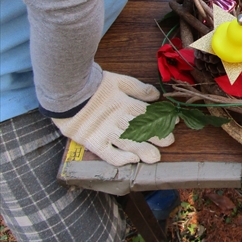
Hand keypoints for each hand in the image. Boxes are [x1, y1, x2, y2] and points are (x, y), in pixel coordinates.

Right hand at [52, 71, 174, 165]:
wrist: (66, 90)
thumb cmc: (93, 85)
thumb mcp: (118, 81)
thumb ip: (138, 88)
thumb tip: (156, 95)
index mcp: (124, 104)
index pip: (147, 112)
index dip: (162, 118)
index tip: (174, 122)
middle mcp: (117, 119)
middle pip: (140, 129)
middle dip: (156, 136)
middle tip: (169, 142)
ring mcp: (105, 132)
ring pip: (127, 143)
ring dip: (142, 150)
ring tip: (155, 157)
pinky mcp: (93, 142)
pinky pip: (108, 153)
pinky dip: (120, 158)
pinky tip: (132, 160)